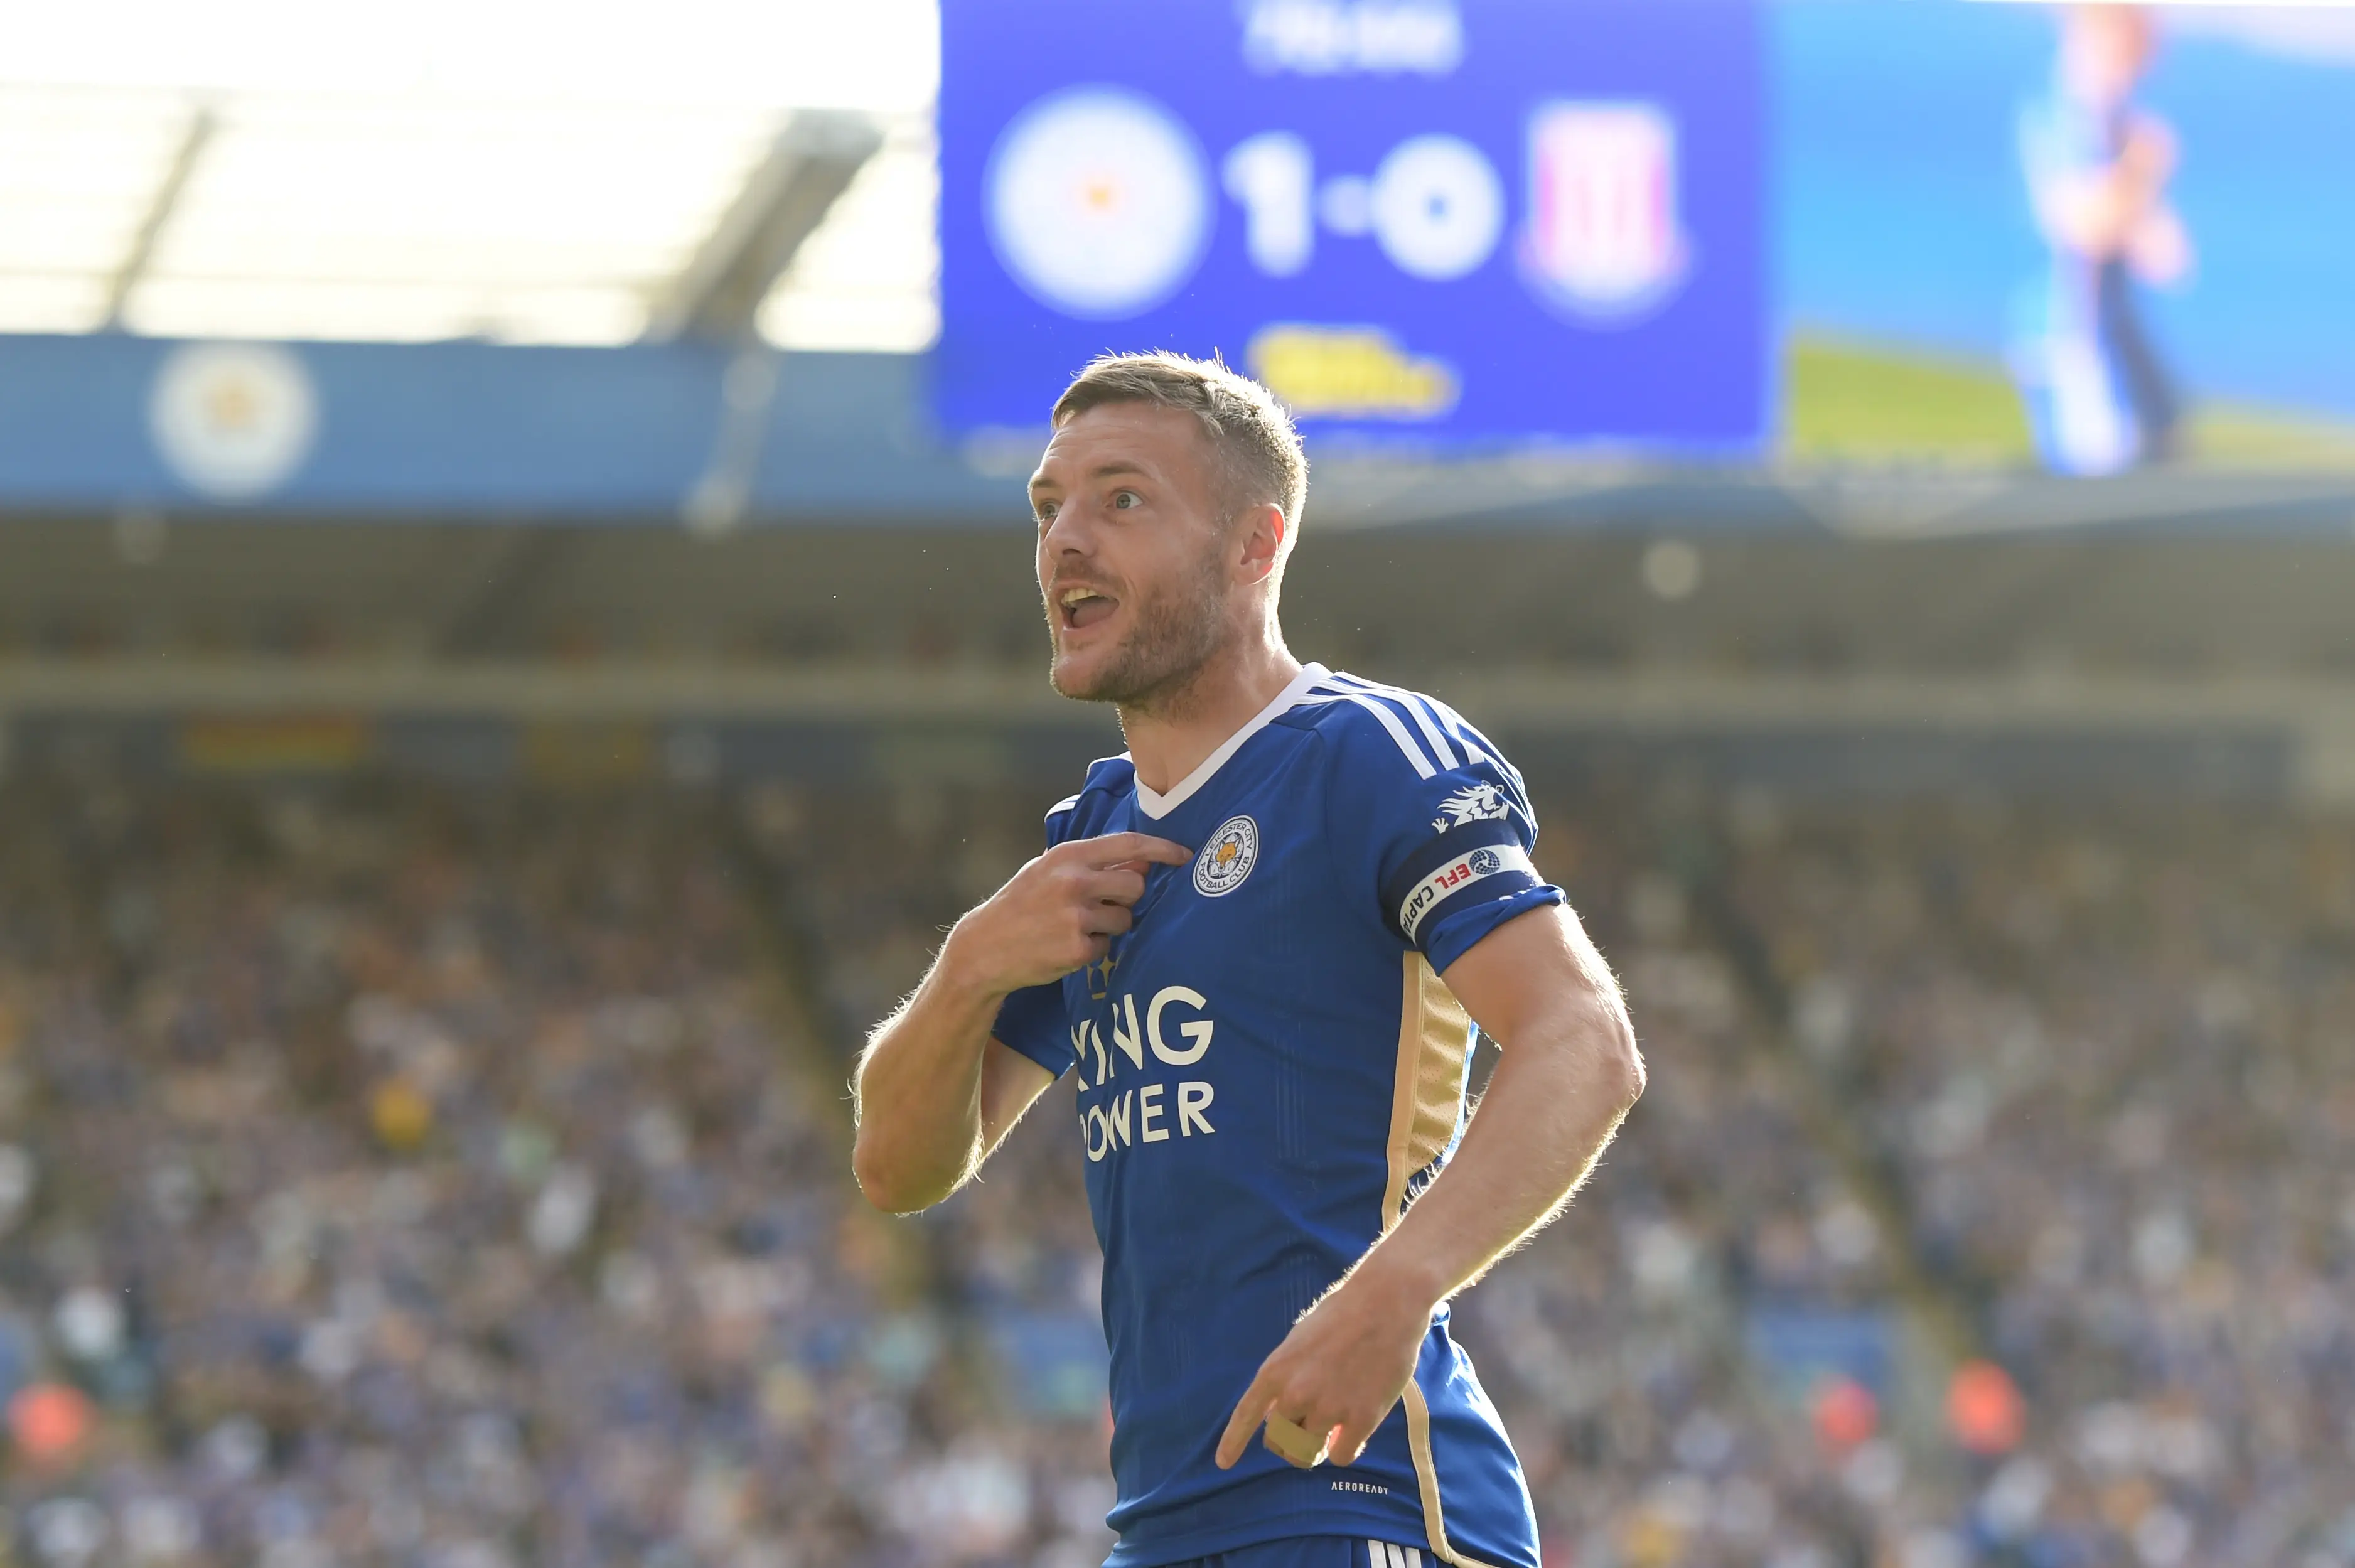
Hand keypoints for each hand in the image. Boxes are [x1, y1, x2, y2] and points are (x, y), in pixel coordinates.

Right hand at [947, 832, 1191, 994]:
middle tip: (1105, 906)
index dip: (1162, 849)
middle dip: (1128, 899)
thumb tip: (1142, 863)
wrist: (985, 947)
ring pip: (1125, 920)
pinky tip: (1067, 946)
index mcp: (1068, 856)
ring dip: (1111, 927)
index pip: (1129, 845)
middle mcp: (1074, 882)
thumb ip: (1092, 865)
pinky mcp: (1077, 948)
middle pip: (1135, 886)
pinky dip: (1094, 949)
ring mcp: (1076, 917)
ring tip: (1078, 927)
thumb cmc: (1021, 905)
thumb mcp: (1049, 871)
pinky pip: (1107, 947)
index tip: (1184, 855)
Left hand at [1215, 1263, 1434, 1469]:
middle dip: (1289, 1442)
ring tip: (1329, 1434)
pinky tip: (1352, 1435)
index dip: (1233, 1442)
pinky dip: (1343, 1450)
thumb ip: (1285, 1377)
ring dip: (1316, 1449)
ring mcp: (1328, 1408)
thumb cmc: (1341, 1316)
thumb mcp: (1298, 1342)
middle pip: (1279, 1442)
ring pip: (1308, 1454)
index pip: (1246, 1415)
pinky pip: (1341, 1456)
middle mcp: (1295, 1394)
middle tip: (1305, 1431)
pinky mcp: (1362, 1419)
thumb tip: (1281, 1413)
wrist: (1386, 1303)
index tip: (1223, 1464)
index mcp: (1275, 1370)